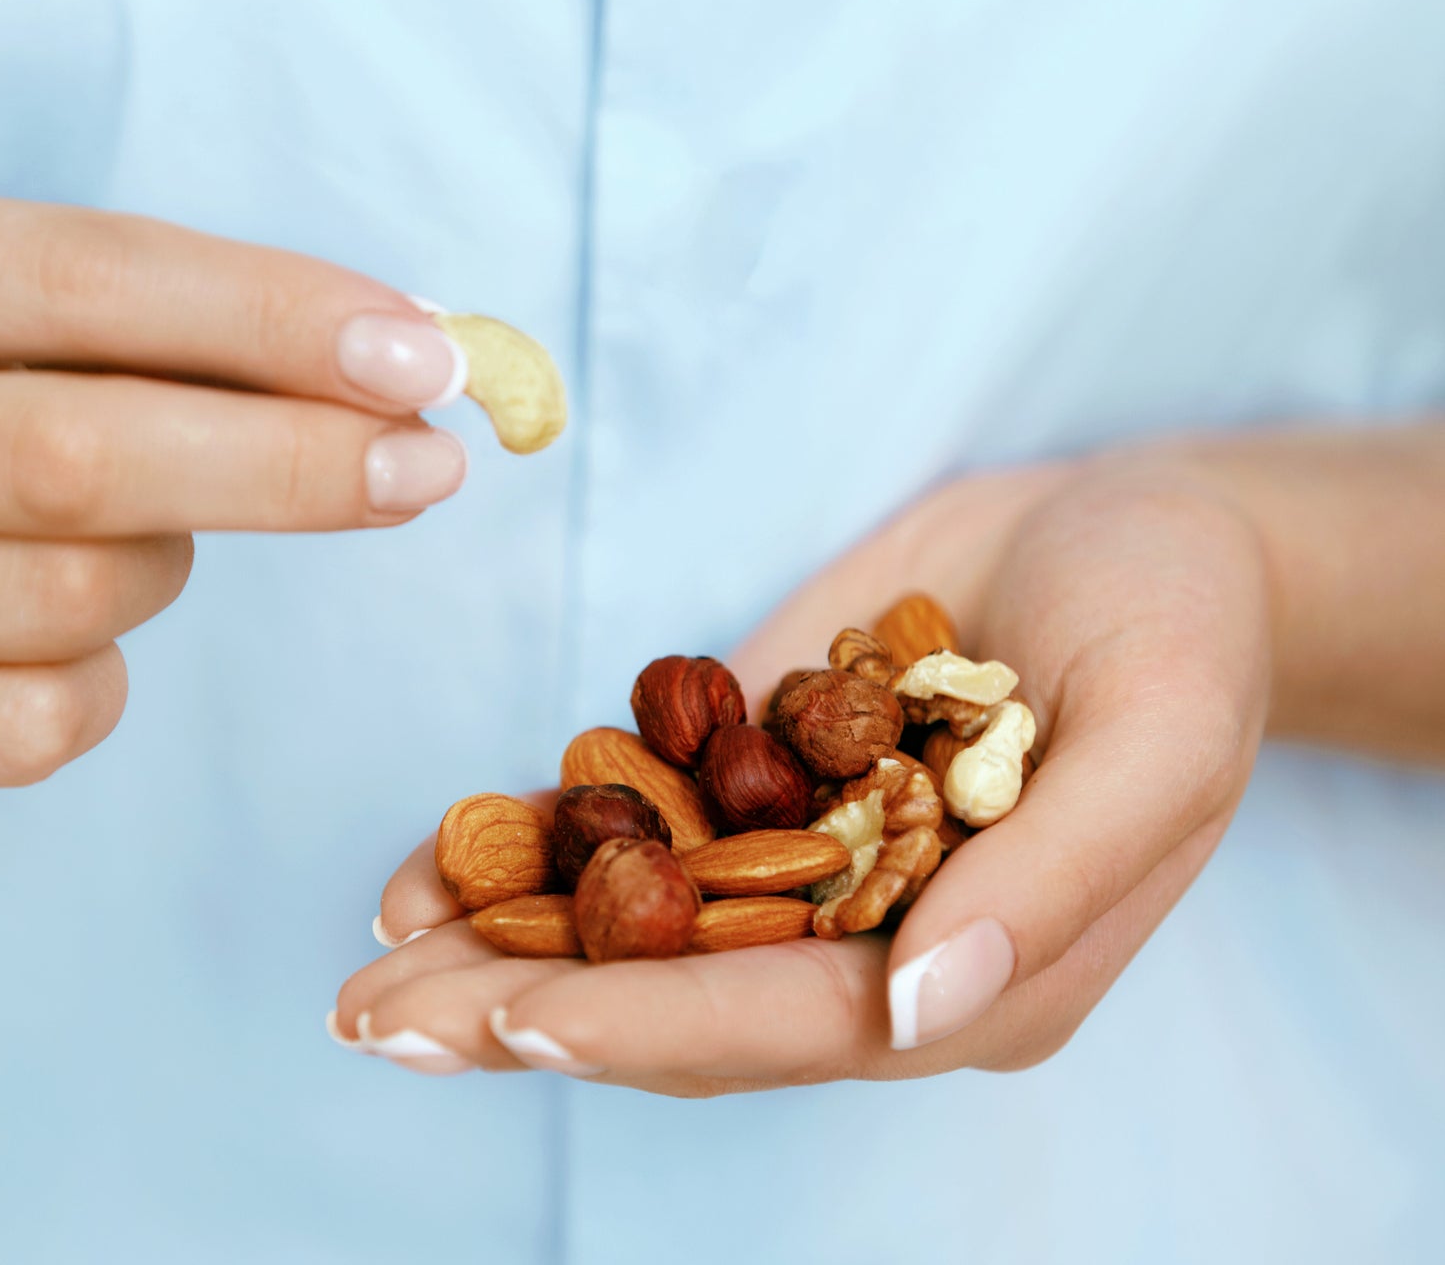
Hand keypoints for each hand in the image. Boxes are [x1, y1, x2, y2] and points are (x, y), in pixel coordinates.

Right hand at [0, 183, 467, 797]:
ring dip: (159, 572)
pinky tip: (37, 636)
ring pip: (84, 602)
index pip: (92, 284)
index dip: (277, 325)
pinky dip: (94, 682)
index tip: (425, 359)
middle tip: (423, 470)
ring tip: (107, 535)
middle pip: (91, 464)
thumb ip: (170, 325)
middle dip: (295, 468)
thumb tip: (398, 367)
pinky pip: (44, 724)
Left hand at [334, 461, 1271, 1091]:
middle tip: (375, 1019)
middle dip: (526, 1009)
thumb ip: (1050, 884)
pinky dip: (534, 848)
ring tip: (372, 959)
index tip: (515, 1019)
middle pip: (683, 1000)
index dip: (652, 1026)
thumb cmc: (1180, 622)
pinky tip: (429, 866)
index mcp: (973, 970)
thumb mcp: (1163, 733)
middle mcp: (869, 941)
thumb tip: (916, 1015)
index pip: (792, 1021)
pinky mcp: (758, 784)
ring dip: (499, 945)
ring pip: (637, 931)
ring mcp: (804, 866)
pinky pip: (635, 833)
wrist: (1132, 525)